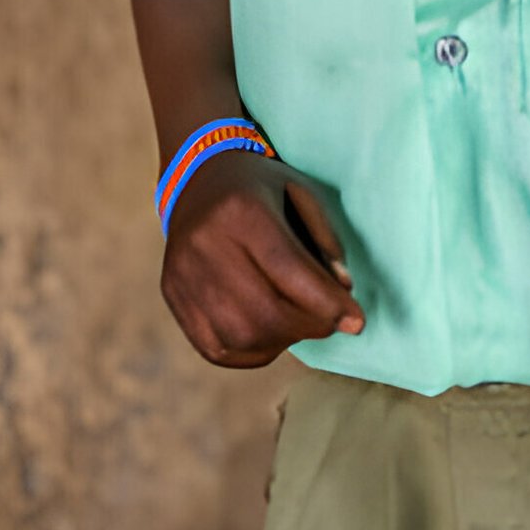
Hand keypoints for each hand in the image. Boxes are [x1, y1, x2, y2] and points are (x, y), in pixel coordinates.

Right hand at [160, 148, 364, 368]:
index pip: (288, 269)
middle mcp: (203, 243)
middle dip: (309, 326)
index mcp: (239, 210)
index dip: (327, 303)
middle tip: (330, 322)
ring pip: (240, 336)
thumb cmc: (261, 188)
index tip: (357, 321)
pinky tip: (271, 332)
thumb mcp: (301, 193)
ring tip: (300, 323)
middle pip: (264, 311)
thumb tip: (342, 293)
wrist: (197, 179)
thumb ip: (326, 241)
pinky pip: (217, 349)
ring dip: (283, 340)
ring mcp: (182, 273)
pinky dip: (253, 351)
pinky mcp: (172, 296)